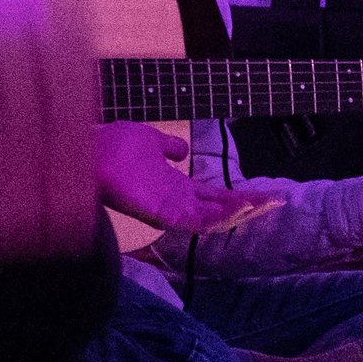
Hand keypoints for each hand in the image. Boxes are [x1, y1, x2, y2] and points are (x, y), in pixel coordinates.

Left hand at [95, 122, 280, 234]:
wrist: (83, 151)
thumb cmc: (109, 147)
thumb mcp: (148, 141)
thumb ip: (166, 146)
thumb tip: (180, 148)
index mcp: (174, 187)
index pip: (214, 195)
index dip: (240, 195)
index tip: (267, 193)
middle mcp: (175, 202)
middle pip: (220, 209)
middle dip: (250, 206)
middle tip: (279, 201)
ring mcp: (169, 209)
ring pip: (214, 218)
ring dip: (241, 211)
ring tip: (267, 203)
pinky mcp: (161, 213)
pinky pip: (197, 220)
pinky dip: (221, 214)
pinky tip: (241, 205)